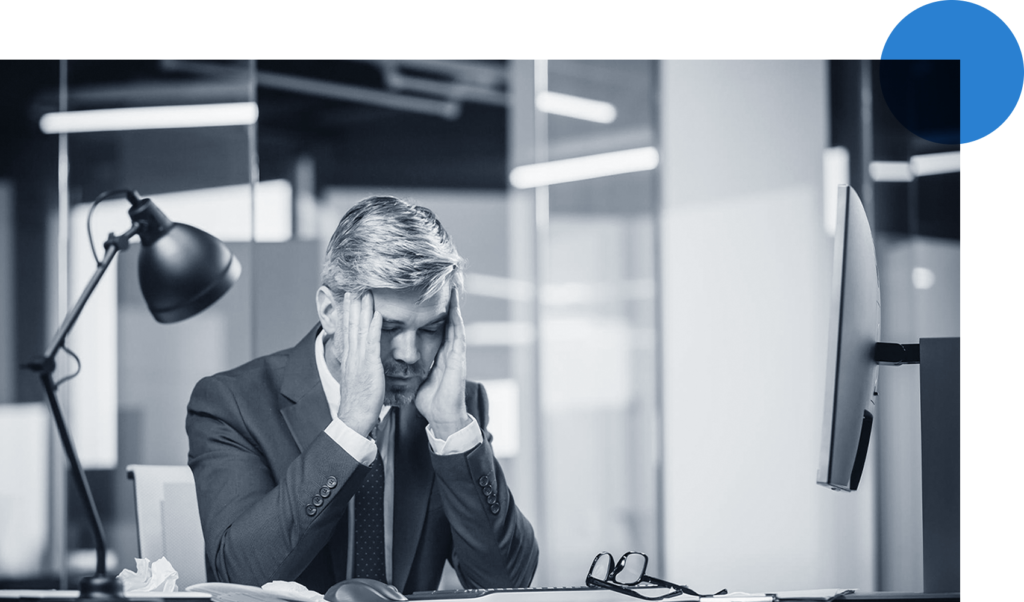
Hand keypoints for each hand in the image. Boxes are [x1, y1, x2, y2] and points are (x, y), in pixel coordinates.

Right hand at [336, 291, 384, 436]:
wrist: (354, 418)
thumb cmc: (359, 403)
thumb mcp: (358, 380)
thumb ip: (360, 368)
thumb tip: (362, 362)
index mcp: (350, 359)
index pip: (349, 331)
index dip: (350, 313)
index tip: (351, 298)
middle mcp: (352, 356)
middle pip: (352, 326)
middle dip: (354, 306)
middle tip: (356, 288)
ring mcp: (359, 360)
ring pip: (360, 330)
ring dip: (362, 310)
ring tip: (365, 293)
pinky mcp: (368, 366)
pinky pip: (371, 343)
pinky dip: (373, 327)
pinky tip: (376, 314)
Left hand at [414, 289, 470, 439]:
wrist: (442, 416)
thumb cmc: (431, 400)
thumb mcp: (419, 377)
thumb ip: (414, 366)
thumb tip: (401, 362)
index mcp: (439, 353)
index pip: (437, 327)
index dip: (435, 311)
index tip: (429, 294)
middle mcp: (449, 350)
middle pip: (448, 320)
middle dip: (448, 302)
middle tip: (447, 283)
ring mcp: (455, 354)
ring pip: (455, 324)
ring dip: (455, 306)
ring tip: (453, 288)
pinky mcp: (458, 359)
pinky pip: (458, 336)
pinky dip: (457, 321)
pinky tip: (455, 309)